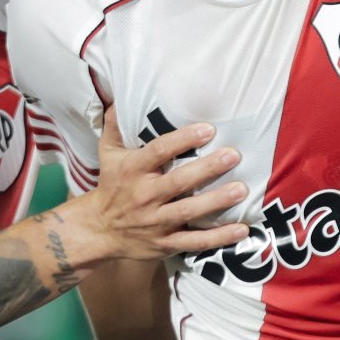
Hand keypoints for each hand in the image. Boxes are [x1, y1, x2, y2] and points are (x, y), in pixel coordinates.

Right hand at [63, 106, 248, 262]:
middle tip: (233, 155)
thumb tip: (120, 96)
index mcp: (133, 170)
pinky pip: (194, 242)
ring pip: (188, 211)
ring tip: (241, 189)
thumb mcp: (108, 153)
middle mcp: (144, 195)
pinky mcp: (165, 243)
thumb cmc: (111, 186)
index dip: (183, 140)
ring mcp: (155, 221)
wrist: (99, 230)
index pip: (158, 151)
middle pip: (178, 182)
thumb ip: (116, 125)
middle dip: (206, 169)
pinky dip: (218, 238)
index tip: (208, 129)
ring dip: (215, 201)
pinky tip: (241, 229)